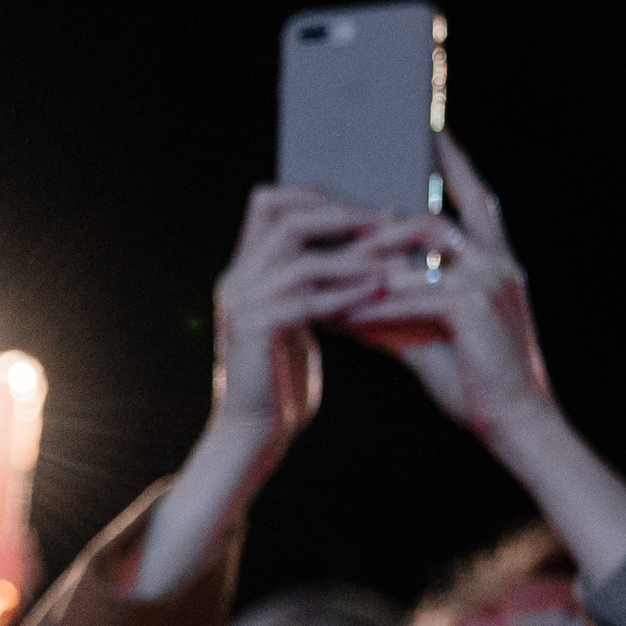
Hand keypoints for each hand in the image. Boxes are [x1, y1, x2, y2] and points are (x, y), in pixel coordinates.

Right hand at [209, 187, 404, 444]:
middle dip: (342, 215)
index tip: (363, 209)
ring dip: (352, 257)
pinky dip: (344, 294)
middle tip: (387, 223)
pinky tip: (376, 293)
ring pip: (298, 258)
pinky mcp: (253, 333)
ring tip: (390, 262)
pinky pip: (304, 302)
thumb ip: (308, 279)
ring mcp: (240, 305)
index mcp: (242, 269)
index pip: (268, 202)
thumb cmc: (282, 374)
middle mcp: (235, 280)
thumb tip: (361, 238)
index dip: (316, 195)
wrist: (254, 429)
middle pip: (285, 218)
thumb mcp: (295, 315)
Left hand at [342, 134, 555, 439]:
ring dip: (371, 265)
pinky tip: (344, 316)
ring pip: (418, 256)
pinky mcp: (475, 309)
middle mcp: (496, 261)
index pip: (473, 198)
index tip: (430, 133)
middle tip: (333, 226)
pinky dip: (376, 307)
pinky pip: (413, 298)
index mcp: (492, 259)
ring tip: (328, 273)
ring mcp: (489, 282)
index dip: (453, 164)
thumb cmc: (468, 374)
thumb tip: (337, 293)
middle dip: (380, 227)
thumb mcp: (424, 331)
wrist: (510, 419)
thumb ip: (388, 303)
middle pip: (432, 222)